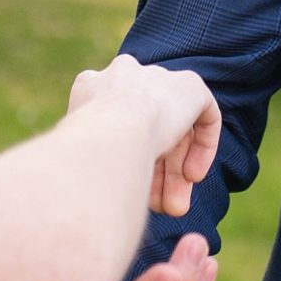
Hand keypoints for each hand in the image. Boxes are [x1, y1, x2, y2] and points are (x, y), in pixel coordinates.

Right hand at [67, 54, 220, 217]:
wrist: (112, 130)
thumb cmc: (84, 153)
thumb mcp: (78, 152)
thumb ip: (96, 155)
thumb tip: (102, 190)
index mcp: (91, 86)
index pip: (115, 121)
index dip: (126, 155)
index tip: (131, 185)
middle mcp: (124, 74)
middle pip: (146, 126)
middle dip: (153, 169)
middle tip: (159, 206)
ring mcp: (157, 76)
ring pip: (171, 128)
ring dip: (174, 170)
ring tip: (175, 206)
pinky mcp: (189, 85)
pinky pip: (202, 115)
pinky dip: (201, 147)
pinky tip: (192, 177)